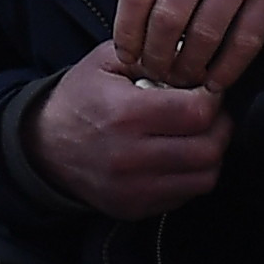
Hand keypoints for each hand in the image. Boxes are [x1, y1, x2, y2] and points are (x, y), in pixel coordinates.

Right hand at [28, 45, 229, 217]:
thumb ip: (152, 54)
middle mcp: (129, 157)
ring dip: (211, 155)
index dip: (213, 99)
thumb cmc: (79, 98)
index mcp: (124, 114)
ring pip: (204, 178)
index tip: (208, 91)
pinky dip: (192, 176)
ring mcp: (133, 189)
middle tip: (211, 114)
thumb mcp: (106, 61)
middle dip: (220, 127)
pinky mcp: (135, 209)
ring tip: (199, 136)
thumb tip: (195, 57)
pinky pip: (186, 196)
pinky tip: (179, 156)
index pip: (197, 113)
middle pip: (208, 150)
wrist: (44, 146)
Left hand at [113, 0, 263, 91]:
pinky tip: (217, 80)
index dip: (127, 31)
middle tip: (156, 72)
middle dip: (156, 56)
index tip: (127, 53)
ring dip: (189, 66)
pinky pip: (244, 40)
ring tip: (184, 78)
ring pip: (204, 34)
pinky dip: (227, 68)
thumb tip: (138, 19)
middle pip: (167, 18)